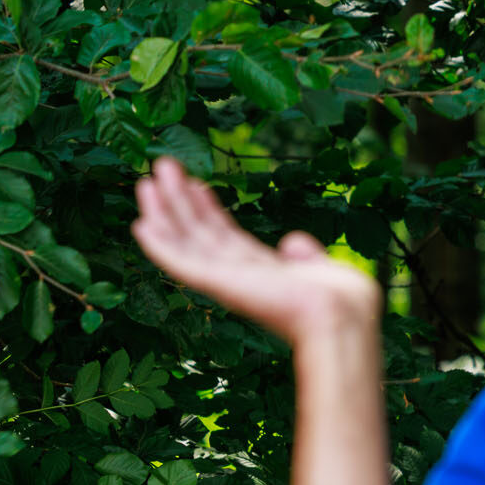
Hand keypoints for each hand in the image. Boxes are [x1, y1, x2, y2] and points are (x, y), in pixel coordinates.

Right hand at [130, 154, 381, 346]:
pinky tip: (142, 223)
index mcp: (263, 272)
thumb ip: (304, 256)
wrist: (341, 318)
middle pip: (199, 233)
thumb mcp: (323, 270)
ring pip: (185, 242)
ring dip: (164, 212)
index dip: (207, 209)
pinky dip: (161, 245)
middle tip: (162, 167)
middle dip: (179, 201)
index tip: (194, 183)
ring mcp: (226, 281)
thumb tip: (292, 240)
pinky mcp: (219, 284)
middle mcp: (239, 276)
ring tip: (148, 180)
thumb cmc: (342, 301)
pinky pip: (182, 262)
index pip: (225, 235)